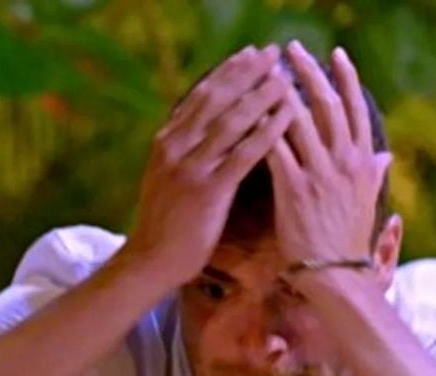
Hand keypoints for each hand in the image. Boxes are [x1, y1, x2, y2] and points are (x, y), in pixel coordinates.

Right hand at [124, 45, 296, 284]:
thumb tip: (208, 126)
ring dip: (260, 96)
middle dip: (247, 73)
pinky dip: (265, 132)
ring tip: (285, 79)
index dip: (228, 72)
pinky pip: (242, 155)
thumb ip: (185, 149)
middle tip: (273, 54)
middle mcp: (175, 147)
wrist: (150, 260)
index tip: (250, 54)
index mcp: (167, 141)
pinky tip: (285, 118)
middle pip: (216, 99)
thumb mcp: (168, 176)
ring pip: (230, 122)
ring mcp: (190, 168)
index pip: (201, 95)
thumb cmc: (167, 223)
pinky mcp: (207, 191)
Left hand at [267, 42, 391, 268]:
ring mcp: (320, 174)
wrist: (337, 275)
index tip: (335, 54)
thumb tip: (385, 152)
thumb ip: (373, 171)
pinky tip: (248, 111)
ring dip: (281, 91)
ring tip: (266, 71)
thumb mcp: (369, 201)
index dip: (346, 77)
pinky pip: (276, 149)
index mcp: (363, 161)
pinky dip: (263, 127)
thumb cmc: (349, 240)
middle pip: (328, 104)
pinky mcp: (294, 189)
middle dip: (310, 72)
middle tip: (292, 49)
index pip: (356, 108)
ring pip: (300, 120)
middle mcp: (344, 162)